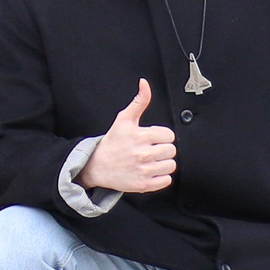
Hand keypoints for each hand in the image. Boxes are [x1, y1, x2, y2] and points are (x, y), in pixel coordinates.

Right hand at [77, 79, 177, 193]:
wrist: (97, 166)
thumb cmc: (113, 142)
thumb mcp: (124, 119)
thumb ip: (139, 101)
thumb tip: (145, 84)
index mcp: (140, 136)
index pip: (169, 135)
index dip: (162, 136)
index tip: (152, 138)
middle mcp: (142, 154)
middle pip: (171, 150)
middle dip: (162, 149)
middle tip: (150, 149)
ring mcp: (143, 170)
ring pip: (170, 165)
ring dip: (163, 163)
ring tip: (150, 160)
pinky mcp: (144, 185)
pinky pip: (166, 180)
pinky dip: (161, 177)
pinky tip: (150, 171)